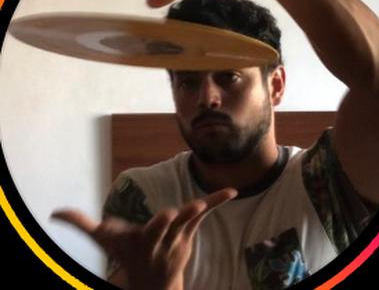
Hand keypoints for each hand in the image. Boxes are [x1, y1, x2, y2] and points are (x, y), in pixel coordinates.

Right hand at [52, 187, 236, 289]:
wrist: (152, 282)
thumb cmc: (126, 255)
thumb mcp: (104, 241)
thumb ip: (81, 224)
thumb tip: (53, 212)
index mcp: (140, 242)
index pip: (143, 233)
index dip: (148, 226)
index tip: (147, 219)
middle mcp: (160, 241)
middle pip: (166, 230)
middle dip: (168, 223)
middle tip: (173, 214)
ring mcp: (178, 237)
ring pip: (189, 221)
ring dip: (197, 211)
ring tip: (211, 199)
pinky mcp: (190, 230)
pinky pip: (204, 215)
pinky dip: (217, 201)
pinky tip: (232, 190)